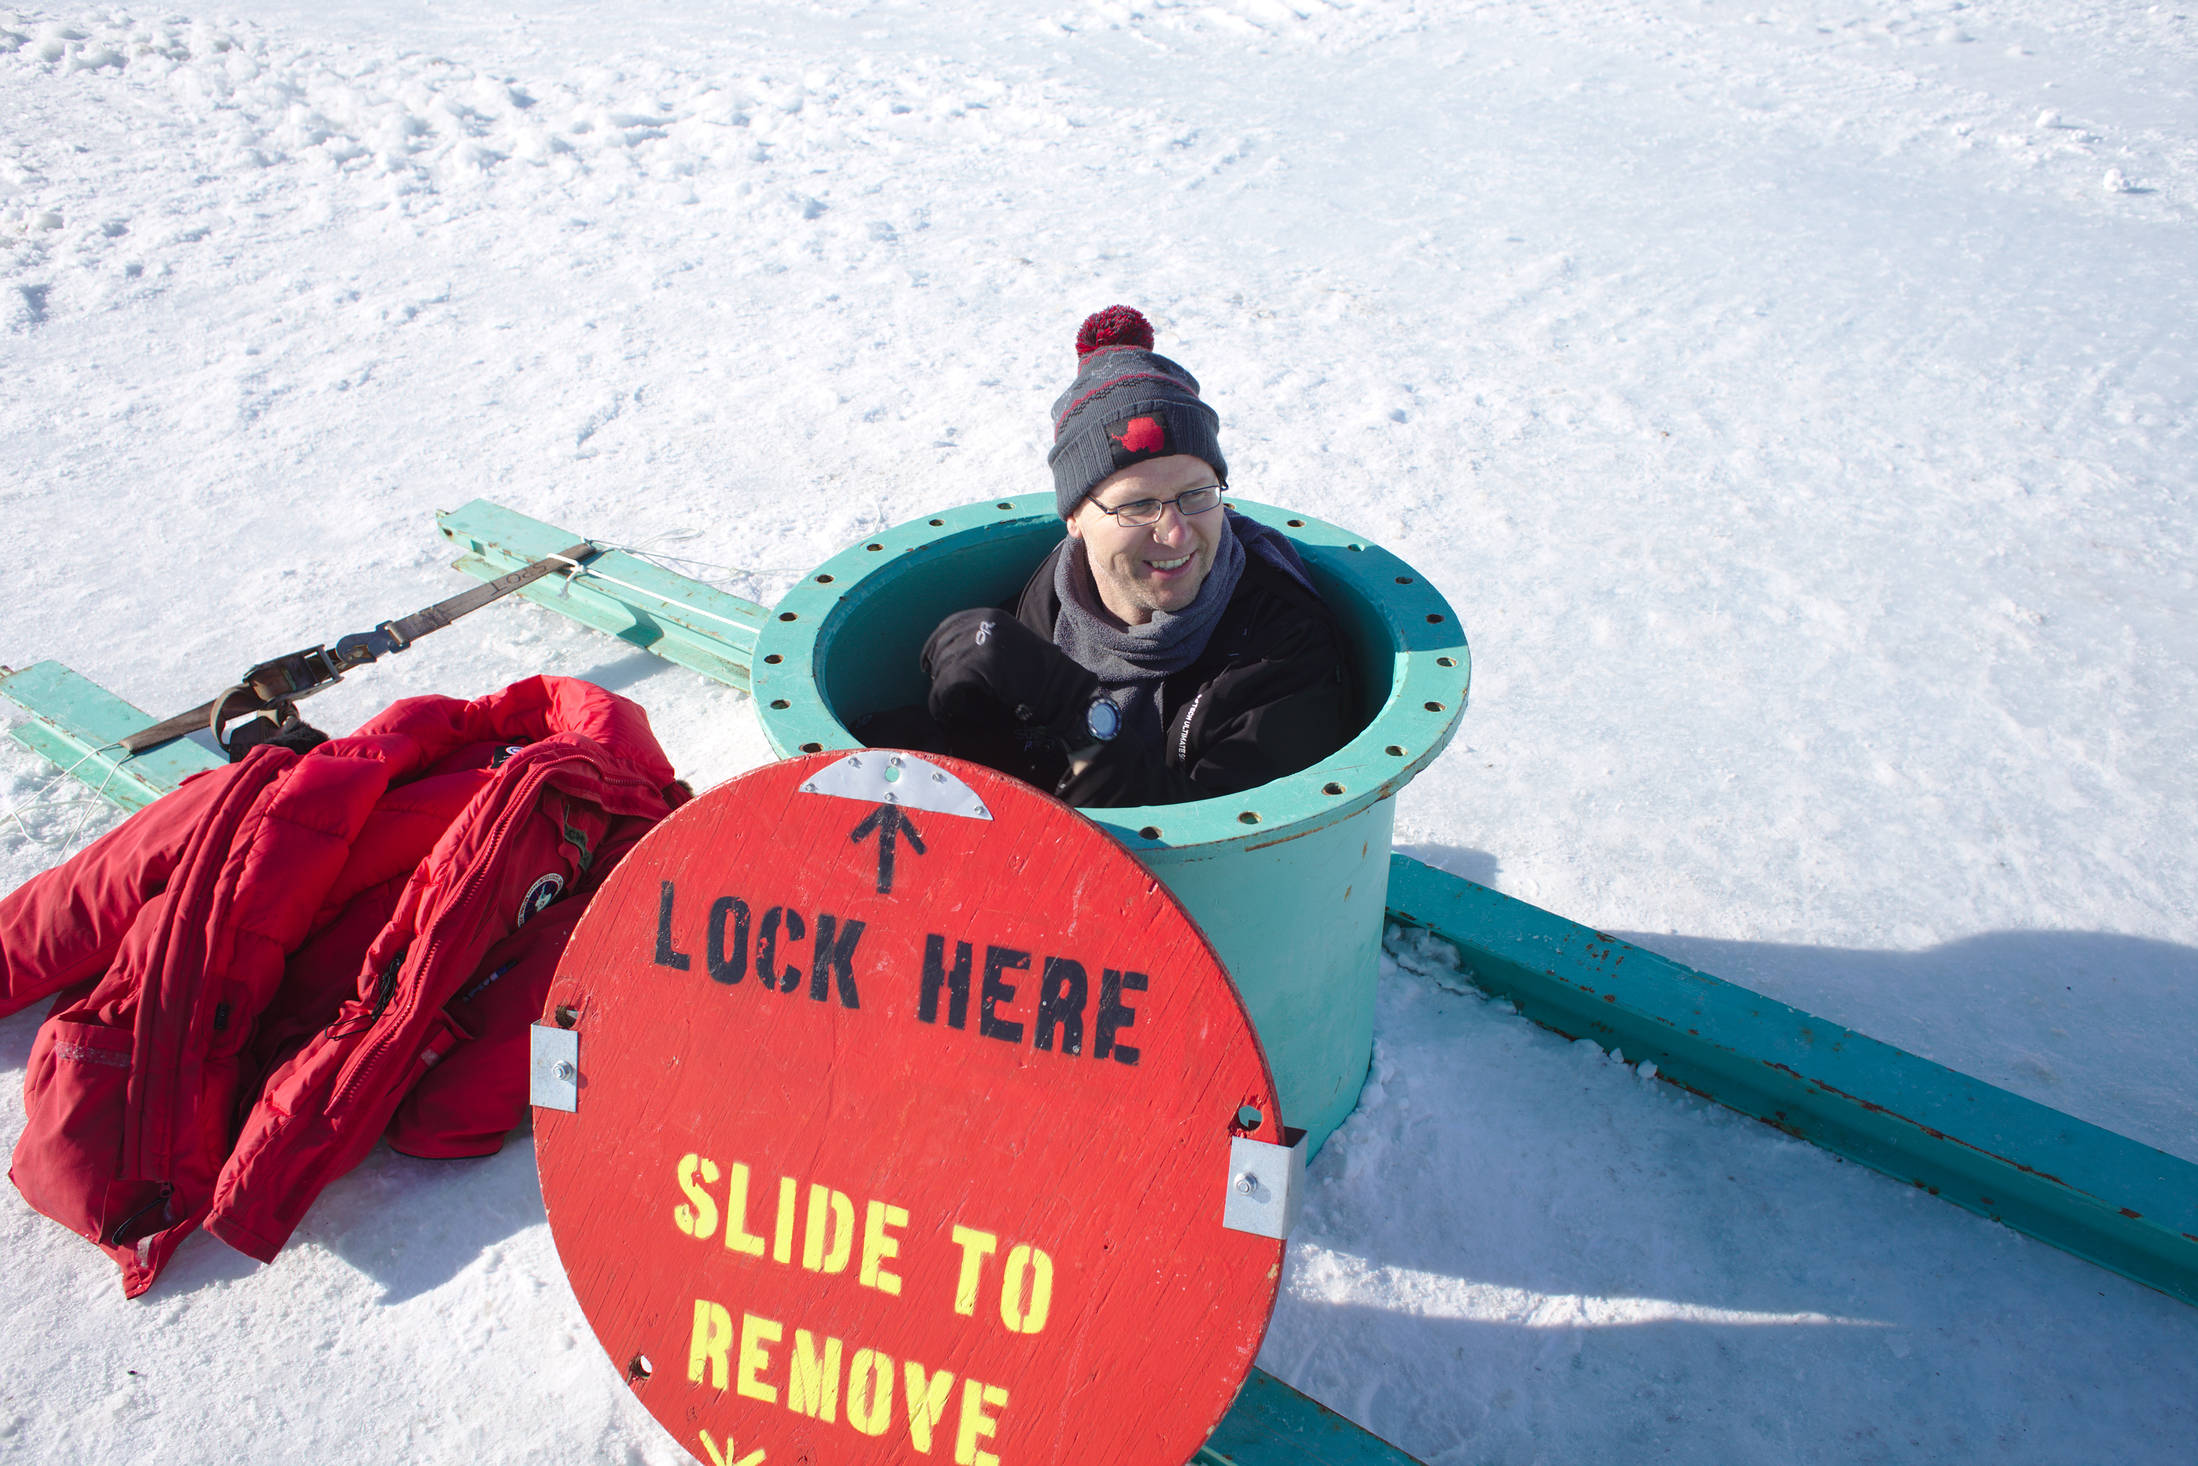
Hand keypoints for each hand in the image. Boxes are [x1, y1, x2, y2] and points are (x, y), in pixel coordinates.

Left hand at [922, 610, 1098, 743]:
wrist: (1061, 687)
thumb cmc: (1037, 674)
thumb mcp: (1008, 645)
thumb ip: (982, 644)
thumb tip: (949, 658)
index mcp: (989, 615)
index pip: (947, 627)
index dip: (933, 648)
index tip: (928, 666)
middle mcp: (982, 623)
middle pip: (941, 647)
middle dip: (938, 672)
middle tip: (941, 693)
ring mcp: (979, 642)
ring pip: (942, 668)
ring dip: (940, 690)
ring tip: (945, 706)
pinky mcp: (976, 665)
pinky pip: (945, 687)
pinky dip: (940, 703)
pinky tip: (945, 714)